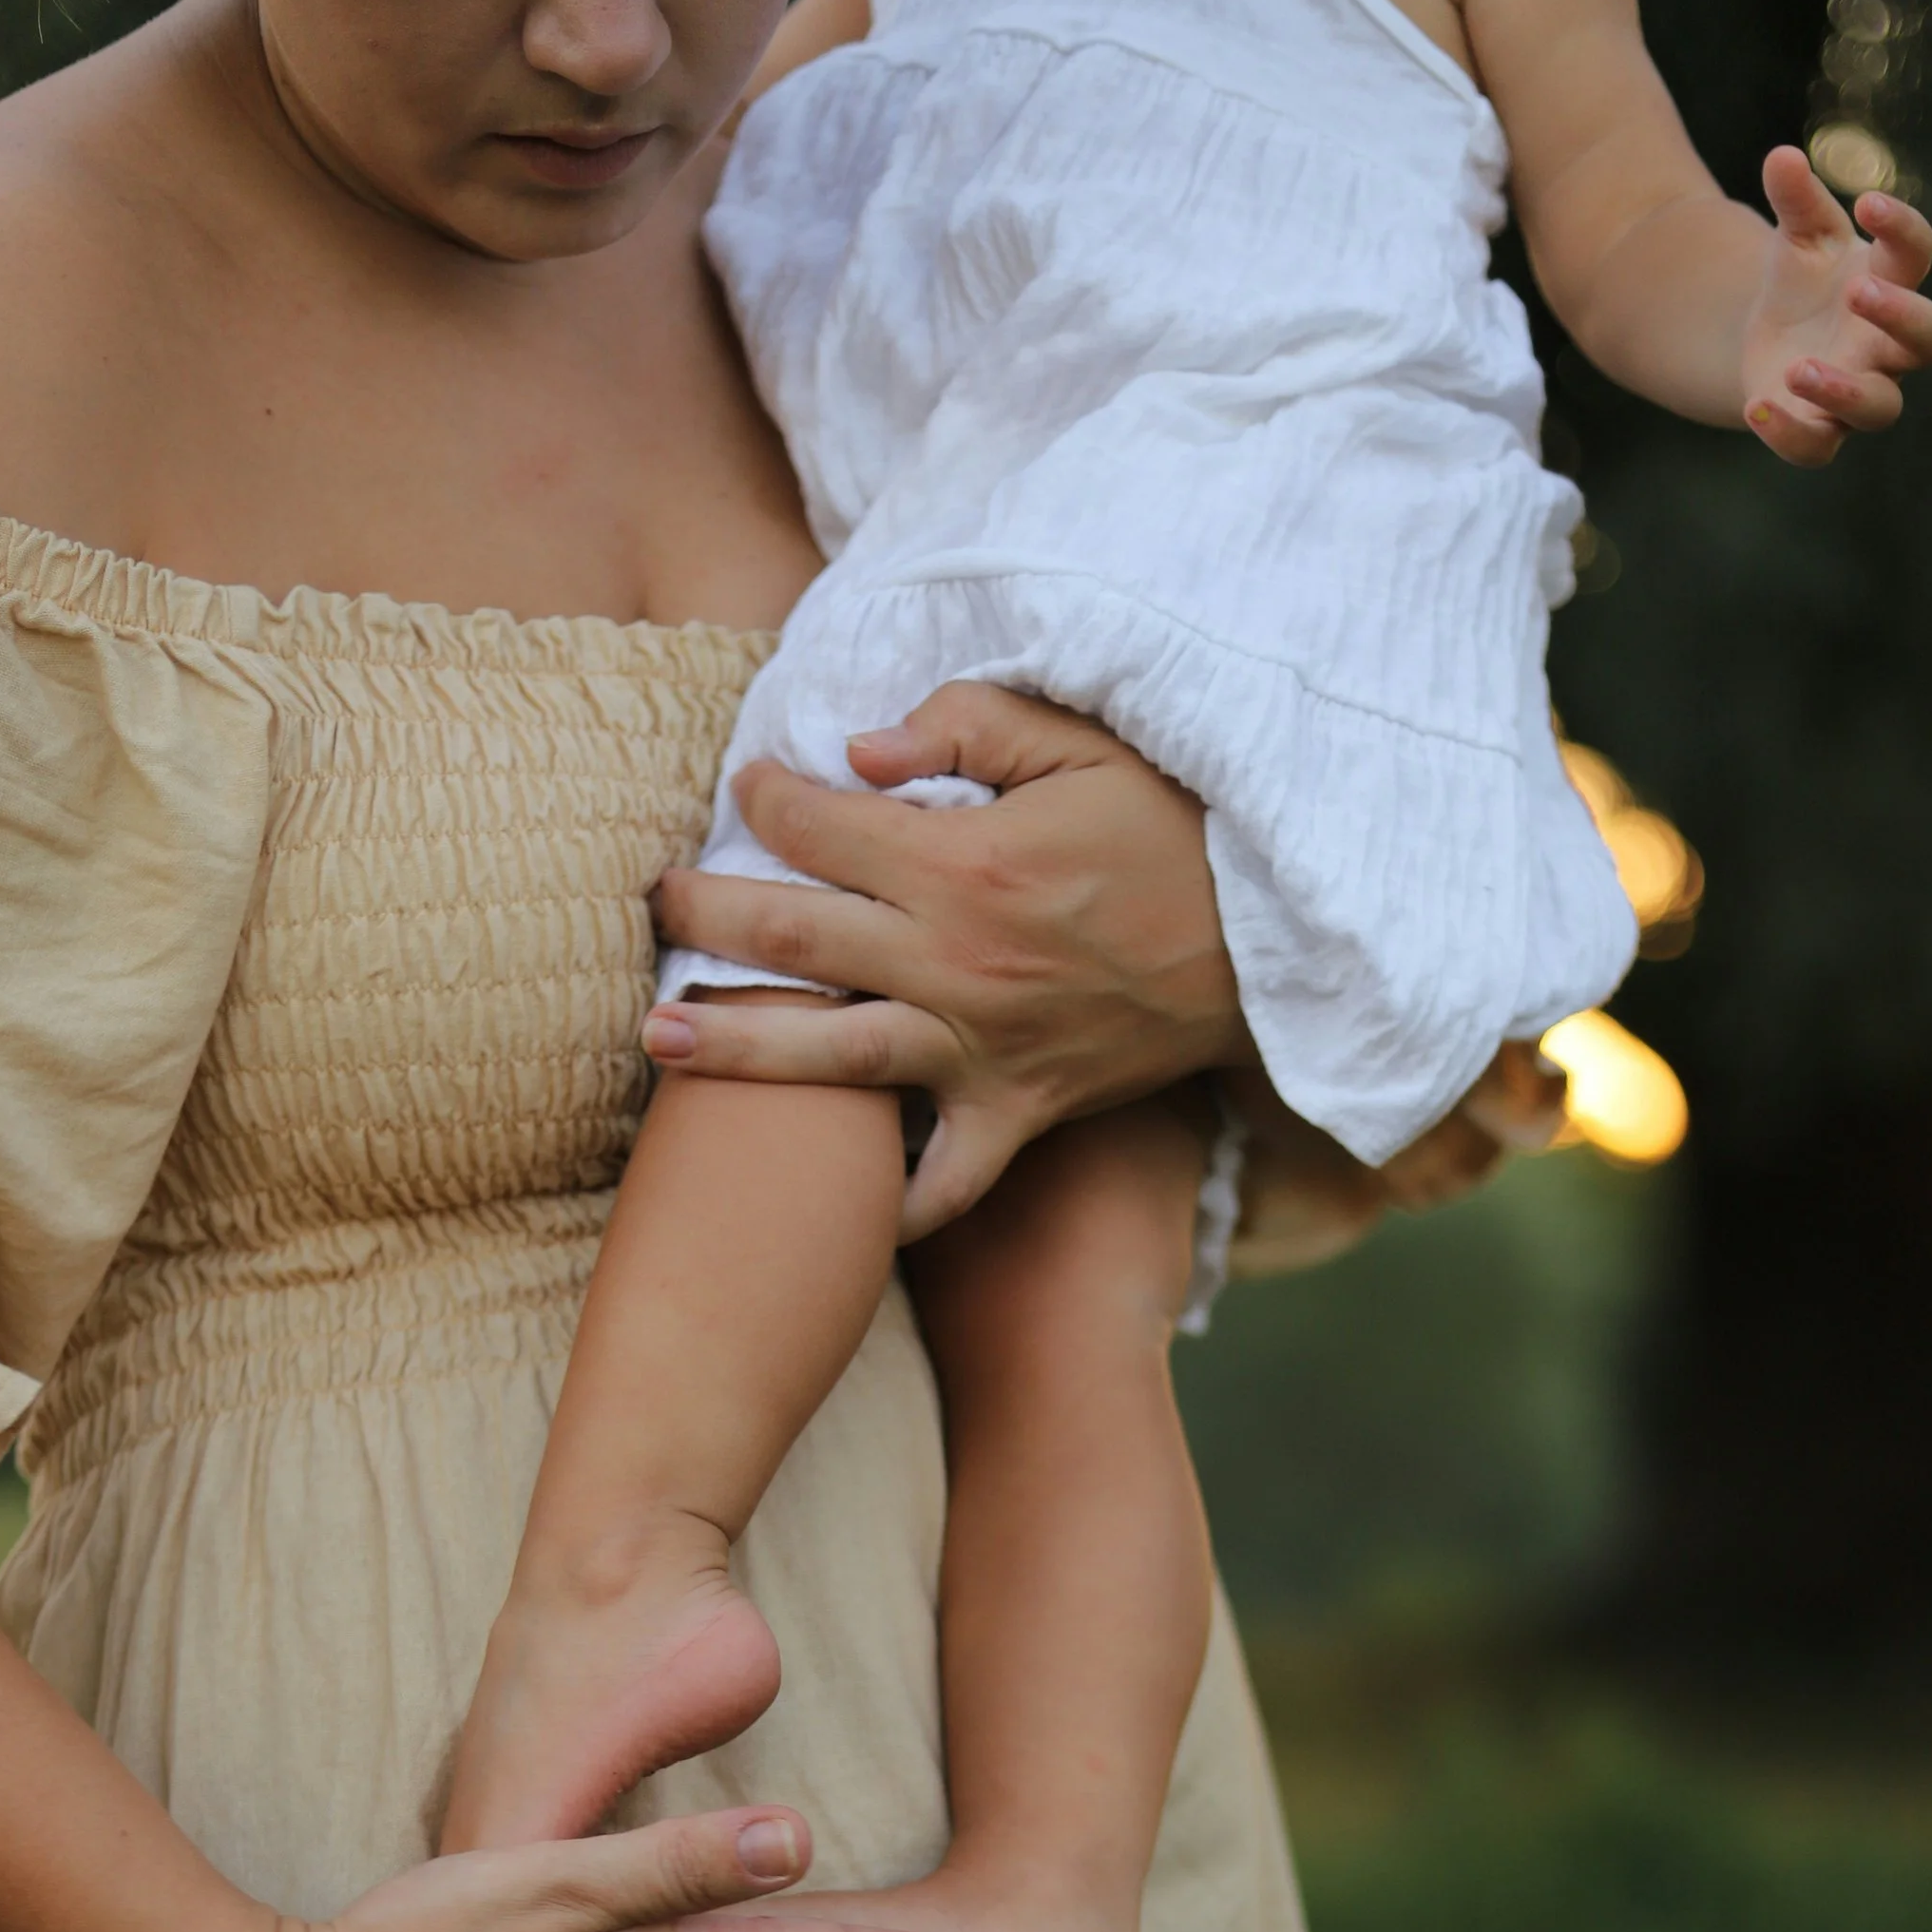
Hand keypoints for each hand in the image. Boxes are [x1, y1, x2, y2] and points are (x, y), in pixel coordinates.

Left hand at [644, 686, 1247, 1238]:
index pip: (819, 826)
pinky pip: (942, 1181)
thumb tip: (857, 748)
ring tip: (660, 1045)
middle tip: (659, 902)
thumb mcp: (1081, 740)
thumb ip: (965, 725)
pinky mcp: (1019, 1113)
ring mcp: (983, 1051)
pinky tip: (840, 1207)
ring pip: (832, 1062)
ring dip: (736, 1052)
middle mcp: (956, 964)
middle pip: (791, 941)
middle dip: (706, 914)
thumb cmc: (1176, 828)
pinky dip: (892, 1206)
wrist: (1273, 943)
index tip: (745, 787)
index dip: (764, 798)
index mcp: (964, 863)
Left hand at [1742, 149, 1931, 466]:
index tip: (1869, 203)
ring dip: (1844, 390)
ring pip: (1881, 407)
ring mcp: (1861, 391)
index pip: (1918, 255)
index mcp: (1891, 282)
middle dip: (1902, 317)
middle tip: (1858, 292)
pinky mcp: (1822, 430)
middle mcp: (1889, 344)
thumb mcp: (1797, 234)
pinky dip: (1789, 433)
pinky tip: (1756, 408)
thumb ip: (1795, 200)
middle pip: (1931, 340)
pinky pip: (1818, 447)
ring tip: (1798, 366)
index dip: (1904, 228)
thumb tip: (1780, 156)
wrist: (1771, 337)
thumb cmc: (1803, 278)